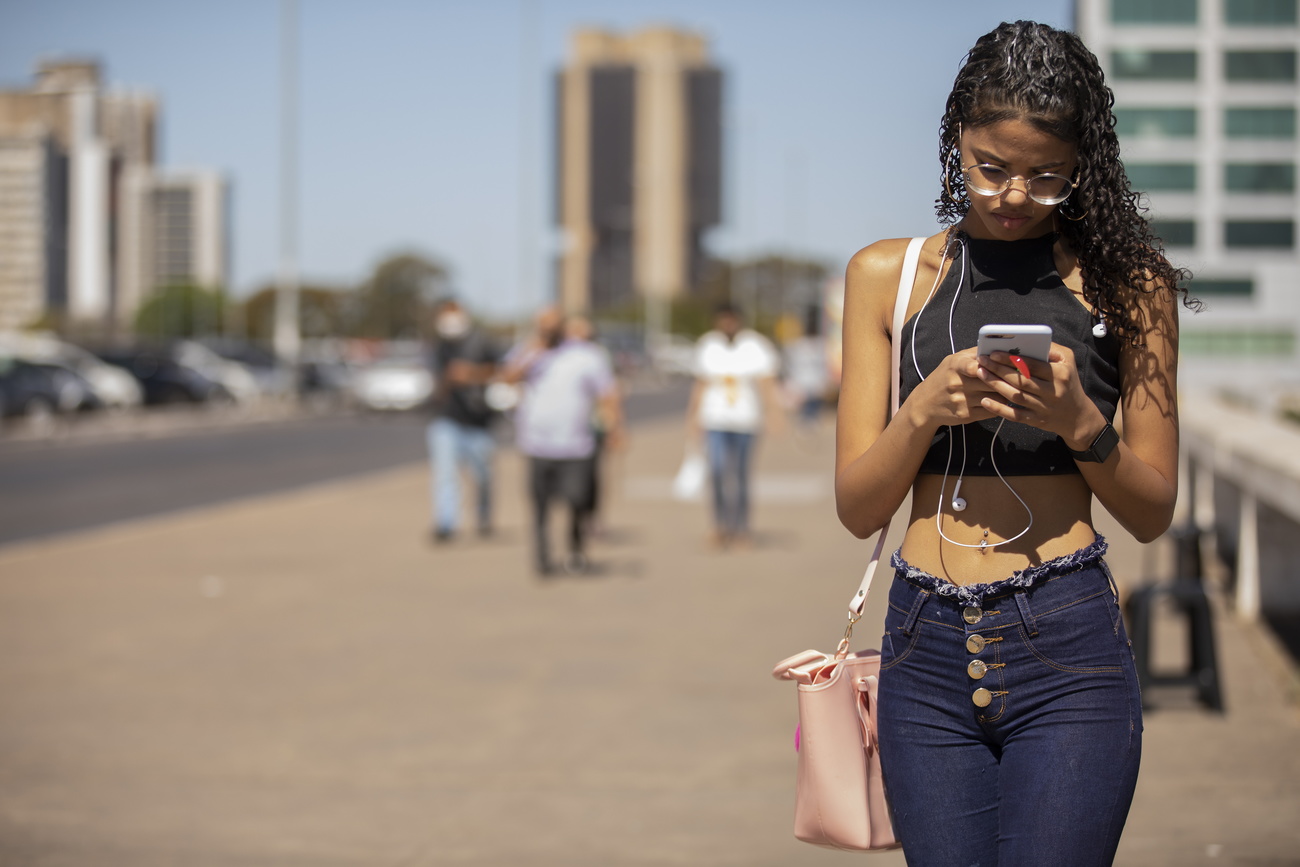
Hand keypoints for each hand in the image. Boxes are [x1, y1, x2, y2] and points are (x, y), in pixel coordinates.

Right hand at [906, 347, 1001, 429]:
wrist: (925, 404)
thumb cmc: (943, 378)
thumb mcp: (952, 361)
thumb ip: (973, 353)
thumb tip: (997, 347)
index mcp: (955, 366)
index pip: (974, 366)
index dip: (990, 366)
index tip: (1001, 365)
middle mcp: (957, 384)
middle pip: (991, 381)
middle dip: (1006, 379)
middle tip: (1019, 377)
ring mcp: (961, 401)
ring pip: (994, 396)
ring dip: (1005, 393)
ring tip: (1010, 388)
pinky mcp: (966, 415)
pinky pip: (991, 410)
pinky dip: (999, 405)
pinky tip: (1000, 400)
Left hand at [975, 344, 1105, 447]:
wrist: (1078, 416)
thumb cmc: (1068, 383)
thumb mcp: (1068, 362)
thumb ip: (1051, 349)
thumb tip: (1030, 340)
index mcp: (1060, 374)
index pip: (1032, 365)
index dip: (1011, 359)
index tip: (993, 353)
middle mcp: (1052, 392)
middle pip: (1021, 380)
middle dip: (998, 369)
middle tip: (981, 361)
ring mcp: (1044, 408)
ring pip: (1016, 396)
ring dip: (995, 385)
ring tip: (980, 374)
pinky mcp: (1036, 421)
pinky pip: (1015, 415)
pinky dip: (999, 409)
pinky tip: (985, 400)